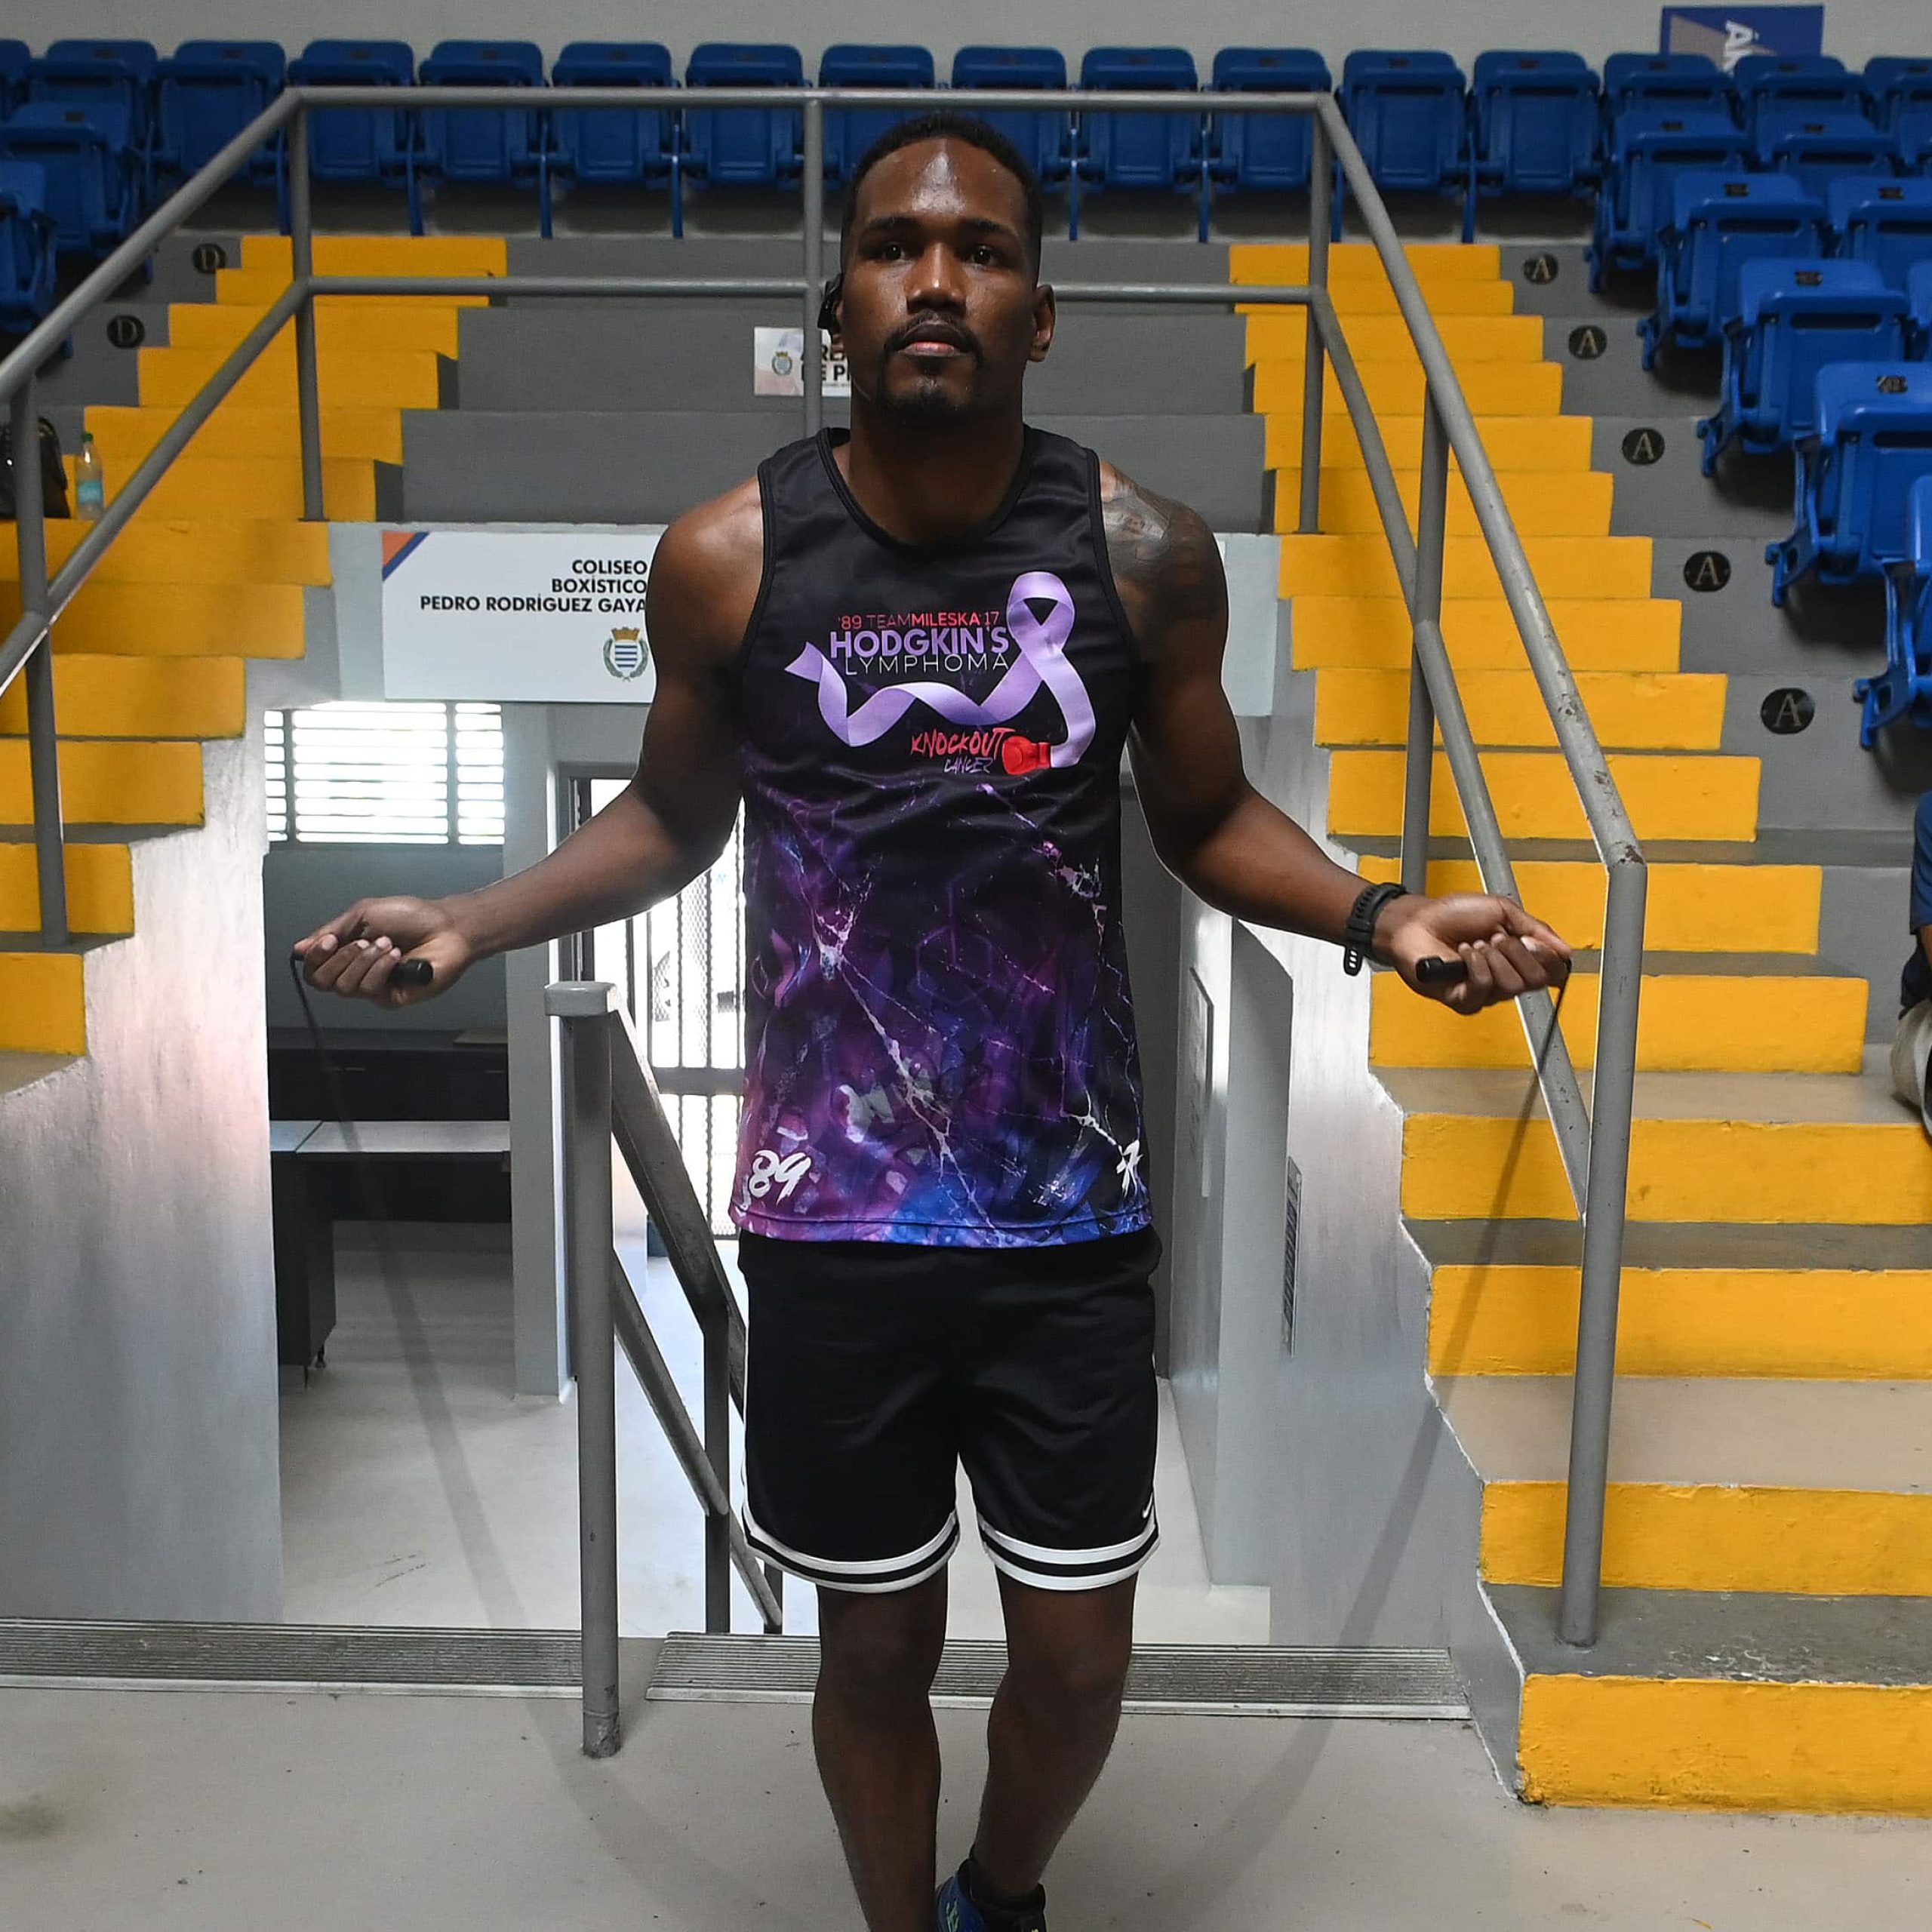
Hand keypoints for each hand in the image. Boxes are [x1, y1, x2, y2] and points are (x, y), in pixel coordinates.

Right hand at [291, 895, 474, 1009]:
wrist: (446, 927)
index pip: (313, 967)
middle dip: (340, 959)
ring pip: (345, 987)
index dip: (315, 957)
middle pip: (322, 982)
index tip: (330, 941)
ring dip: (364, 961)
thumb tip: (299, 948)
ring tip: (387, 944)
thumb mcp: (364, 914)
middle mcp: (355, 971)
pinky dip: (380, 969)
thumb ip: (331, 931)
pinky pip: (369, 990)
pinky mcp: (390, 996)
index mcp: (346, 951)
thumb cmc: (411, 917)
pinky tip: (396, 956)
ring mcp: (372, 986)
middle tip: (363, 942)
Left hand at [1373, 892, 1570, 1015]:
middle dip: (1517, 953)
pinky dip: (1476, 966)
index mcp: (1519, 958)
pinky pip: (1484, 989)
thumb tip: (1566, 950)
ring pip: (1512, 986)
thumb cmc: (1453, 915)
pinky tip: (1463, 954)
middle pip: (1535, 980)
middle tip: (1494, 937)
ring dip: (1493, 957)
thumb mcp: (1502, 910)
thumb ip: (1536, 929)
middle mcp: (1506, 978)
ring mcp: (1486, 992)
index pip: (1552, 972)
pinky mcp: (1464, 1001)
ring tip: (1475, 944)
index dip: (1548, 958)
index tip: (1532, 940)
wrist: (1418, 921)